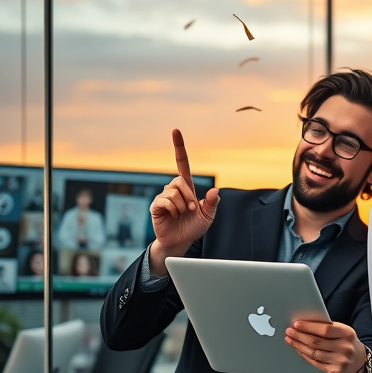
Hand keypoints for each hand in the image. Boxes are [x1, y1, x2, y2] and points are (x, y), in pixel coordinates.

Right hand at [148, 129, 218, 274]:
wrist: (181, 241)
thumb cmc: (194, 227)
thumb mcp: (208, 216)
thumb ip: (212, 203)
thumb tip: (215, 191)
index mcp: (187, 187)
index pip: (182, 163)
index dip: (179, 147)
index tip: (175, 130)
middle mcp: (174, 189)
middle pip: (180, 180)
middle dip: (189, 196)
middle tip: (192, 210)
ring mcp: (164, 196)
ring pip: (174, 192)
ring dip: (183, 206)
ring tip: (183, 215)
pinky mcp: (156, 206)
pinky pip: (165, 201)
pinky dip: (174, 210)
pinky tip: (173, 216)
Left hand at [285, 320, 367, 372]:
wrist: (359, 363)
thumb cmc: (346, 344)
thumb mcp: (343, 333)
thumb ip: (328, 328)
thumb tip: (305, 324)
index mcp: (348, 334)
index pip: (325, 329)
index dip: (309, 327)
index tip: (297, 324)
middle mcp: (346, 348)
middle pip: (316, 342)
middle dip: (300, 336)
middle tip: (289, 331)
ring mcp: (341, 362)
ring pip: (313, 353)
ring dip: (298, 345)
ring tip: (290, 339)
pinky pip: (315, 362)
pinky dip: (304, 355)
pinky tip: (298, 349)